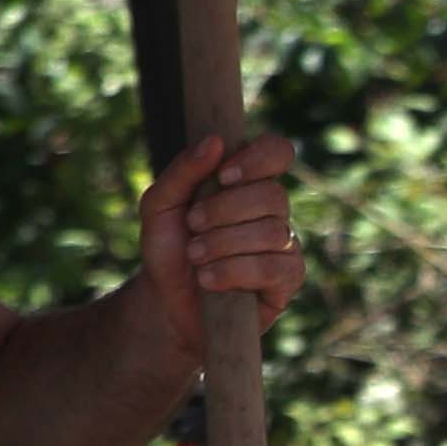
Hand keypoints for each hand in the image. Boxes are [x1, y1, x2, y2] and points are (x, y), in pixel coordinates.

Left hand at [138, 130, 303, 322]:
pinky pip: (273, 267)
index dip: (257, 158)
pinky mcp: (288, 279)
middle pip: (272, 194)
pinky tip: (209, 280)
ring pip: (272, 232)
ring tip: (195, 256)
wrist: (166, 303)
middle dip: (224, 211)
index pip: (277, 151)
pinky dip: (234, 271)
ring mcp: (285, 244)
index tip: (224, 175)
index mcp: (247, 181)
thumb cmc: (168, 249)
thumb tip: (215, 142)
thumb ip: (182, 171)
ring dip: (223, 244)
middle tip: (192, 225)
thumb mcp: (158, 205)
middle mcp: (273, 210)